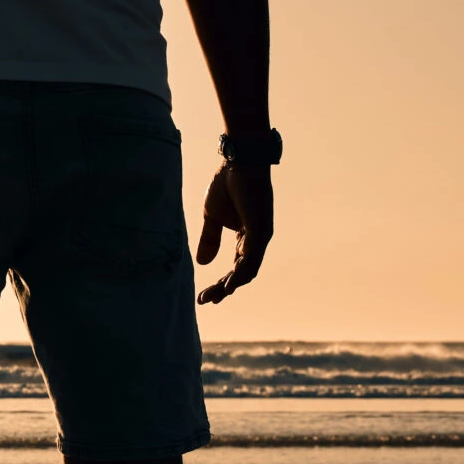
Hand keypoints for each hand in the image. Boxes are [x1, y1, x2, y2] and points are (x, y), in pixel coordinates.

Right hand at [195, 160, 273, 303]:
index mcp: (245, 239)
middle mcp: (255, 242)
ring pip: (249, 270)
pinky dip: (241, 272)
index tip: (203, 296)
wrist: (239, 163)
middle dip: (223, 289)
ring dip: (231, 285)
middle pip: (242, 274)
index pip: (235, 268)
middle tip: (206, 300)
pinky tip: (230, 283)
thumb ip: (209, 240)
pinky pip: (252, 257)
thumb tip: (202, 263)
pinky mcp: (260, 230)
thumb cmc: (227, 185)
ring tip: (215, 296)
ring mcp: (260, 237)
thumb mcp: (212, 217)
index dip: (220, 284)